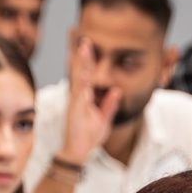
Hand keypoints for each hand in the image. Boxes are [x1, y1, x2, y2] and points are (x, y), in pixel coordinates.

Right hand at [60, 37, 119, 162]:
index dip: (88, 61)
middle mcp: (78, 97)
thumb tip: (116, 91)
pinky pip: (79, 95)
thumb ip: (109, 105)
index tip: (89, 45)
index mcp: (84, 98)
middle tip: (84, 39)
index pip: (87, 75)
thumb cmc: (88, 137)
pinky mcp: (75, 111)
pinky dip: (82, 84)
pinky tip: (85, 74)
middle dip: (83, 56)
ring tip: (83, 48)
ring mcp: (76, 103)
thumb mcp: (104, 120)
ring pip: (79, 79)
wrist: (78, 153)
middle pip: (81, 72)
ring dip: (81, 63)